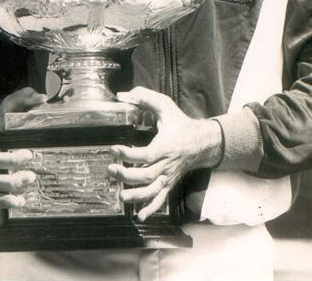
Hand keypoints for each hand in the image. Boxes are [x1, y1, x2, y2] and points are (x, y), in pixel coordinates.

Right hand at [0, 87, 46, 209]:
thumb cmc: (8, 118)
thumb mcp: (15, 103)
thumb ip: (26, 96)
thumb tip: (42, 97)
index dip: (10, 159)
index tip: (29, 154)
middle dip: (12, 175)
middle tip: (32, 172)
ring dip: (10, 189)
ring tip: (30, 182)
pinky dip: (6, 202)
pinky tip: (22, 203)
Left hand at [108, 86, 221, 221]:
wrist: (201, 142)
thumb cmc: (180, 123)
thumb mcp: (165, 105)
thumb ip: (145, 97)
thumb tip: (123, 95)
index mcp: (165, 146)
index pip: (145, 156)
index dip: (127, 155)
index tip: (113, 149)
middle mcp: (167, 165)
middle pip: (146, 176)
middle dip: (126, 175)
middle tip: (111, 170)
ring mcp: (168, 176)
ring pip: (152, 191)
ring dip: (135, 196)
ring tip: (120, 195)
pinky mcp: (169, 183)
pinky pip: (161, 199)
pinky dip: (151, 209)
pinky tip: (139, 216)